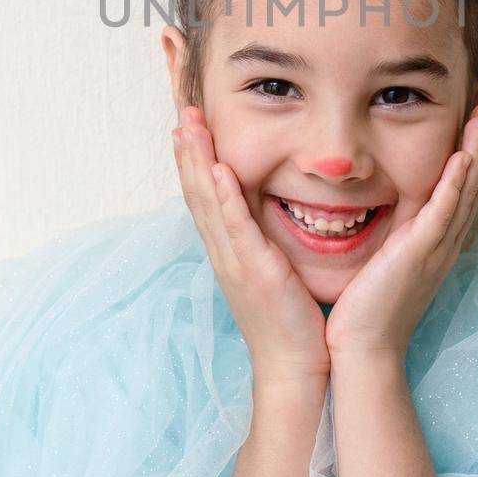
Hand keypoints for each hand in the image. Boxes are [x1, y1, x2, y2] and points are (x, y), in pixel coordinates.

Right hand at [173, 105, 331, 383]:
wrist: (296, 368)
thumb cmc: (294, 321)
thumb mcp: (275, 271)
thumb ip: (269, 241)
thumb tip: (273, 213)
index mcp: (229, 249)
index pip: (205, 193)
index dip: (194, 157)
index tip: (189, 121)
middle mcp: (224, 251)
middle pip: (196, 190)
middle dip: (187, 148)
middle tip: (181, 108)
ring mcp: (234, 261)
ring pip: (207, 202)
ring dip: (196, 162)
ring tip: (188, 125)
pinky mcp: (253, 272)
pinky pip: (234, 227)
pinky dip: (224, 197)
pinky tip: (219, 171)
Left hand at [324, 101, 477, 365]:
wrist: (363, 350)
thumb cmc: (365, 306)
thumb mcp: (383, 256)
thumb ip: (389, 227)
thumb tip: (378, 196)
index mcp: (437, 237)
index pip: (464, 179)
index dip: (476, 141)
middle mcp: (445, 238)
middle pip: (477, 176)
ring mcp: (437, 246)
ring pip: (468, 188)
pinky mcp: (420, 254)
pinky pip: (444, 212)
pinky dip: (457, 182)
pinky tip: (464, 155)